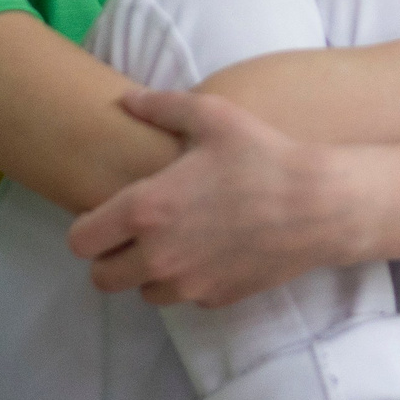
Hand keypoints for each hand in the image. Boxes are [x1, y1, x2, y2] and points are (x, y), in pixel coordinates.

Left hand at [65, 89, 359, 306]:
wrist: (319, 205)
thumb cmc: (262, 155)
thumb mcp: (212, 116)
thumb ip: (160, 107)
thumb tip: (124, 101)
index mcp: (145, 210)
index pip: (80, 241)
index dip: (87, 226)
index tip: (106, 213)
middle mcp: (157, 255)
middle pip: (101, 278)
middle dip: (110, 257)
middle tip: (134, 232)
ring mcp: (187, 283)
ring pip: (141, 292)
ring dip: (147, 272)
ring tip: (174, 240)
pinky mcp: (215, 298)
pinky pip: (184, 297)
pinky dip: (187, 280)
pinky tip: (210, 250)